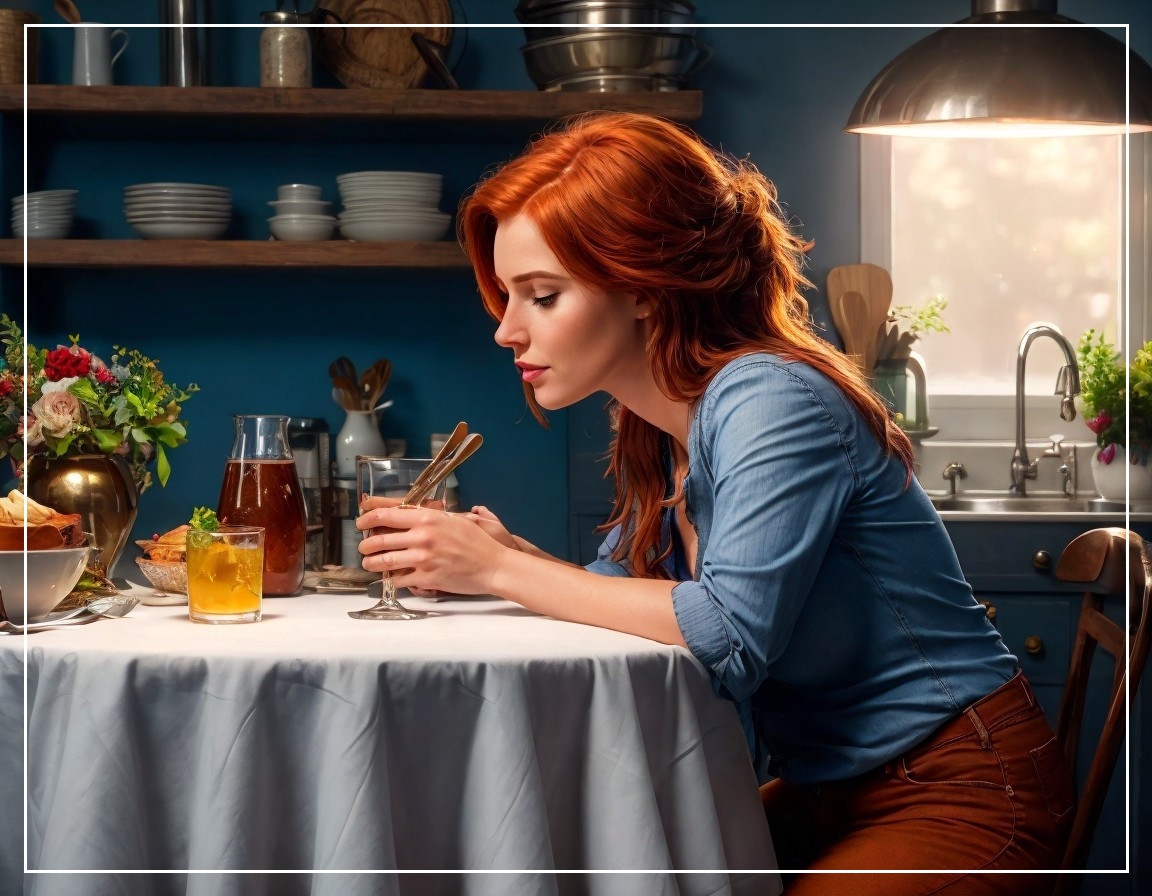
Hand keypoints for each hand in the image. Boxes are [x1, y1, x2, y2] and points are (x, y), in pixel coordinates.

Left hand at [354, 503, 510, 594]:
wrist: (493, 565)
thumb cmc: (476, 542)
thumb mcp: (452, 519)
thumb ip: (429, 517)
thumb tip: (407, 515)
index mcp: (427, 518)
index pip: (386, 515)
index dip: (367, 518)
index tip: (361, 522)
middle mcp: (422, 537)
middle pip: (379, 540)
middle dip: (366, 545)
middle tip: (363, 547)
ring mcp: (423, 559)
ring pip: (384, 562)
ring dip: (371, 564)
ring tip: (369, 564)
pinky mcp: (426, 578)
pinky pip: (399, 580)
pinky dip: (392, 580)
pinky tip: (391, 578)